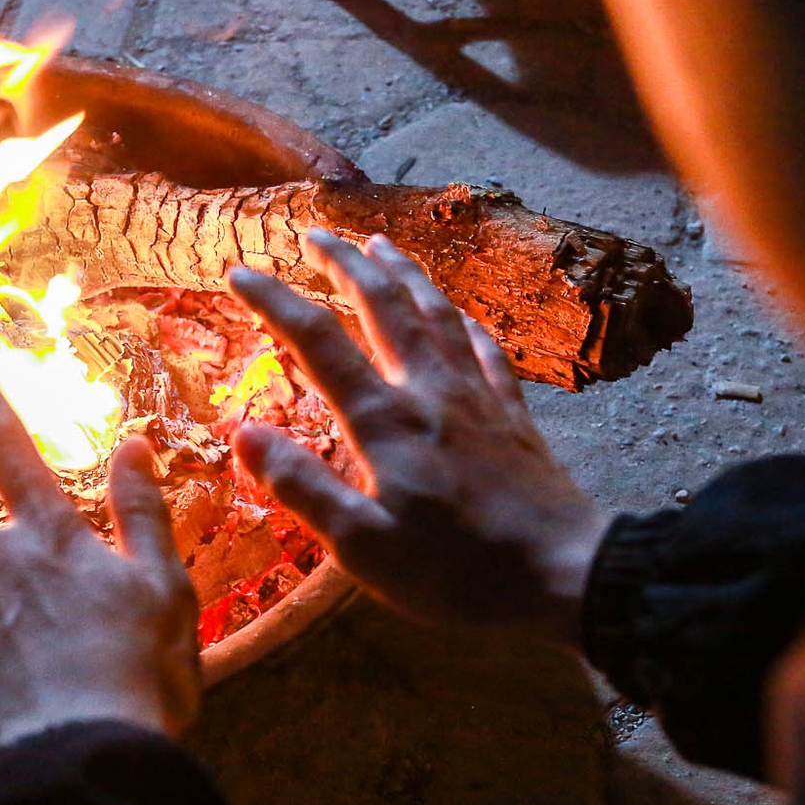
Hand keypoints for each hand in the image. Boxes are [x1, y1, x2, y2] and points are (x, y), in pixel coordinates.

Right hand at [228, 230, 608, 649]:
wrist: (565, 571)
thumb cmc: (456, 570)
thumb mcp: (362, 545)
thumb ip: (302, 485)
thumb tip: (242, 433)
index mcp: (385, 419)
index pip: (317, 341)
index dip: (274, 300)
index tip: (239, 270)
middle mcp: (430, 390)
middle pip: (383, 305)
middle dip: (345, 263)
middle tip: (316, 233)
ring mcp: (478, 397)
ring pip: (437, 313)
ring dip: (405, 273)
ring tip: (382, 245)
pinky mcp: (514, 415)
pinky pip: (487, 350)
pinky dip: (466, 322)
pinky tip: (462, 315)